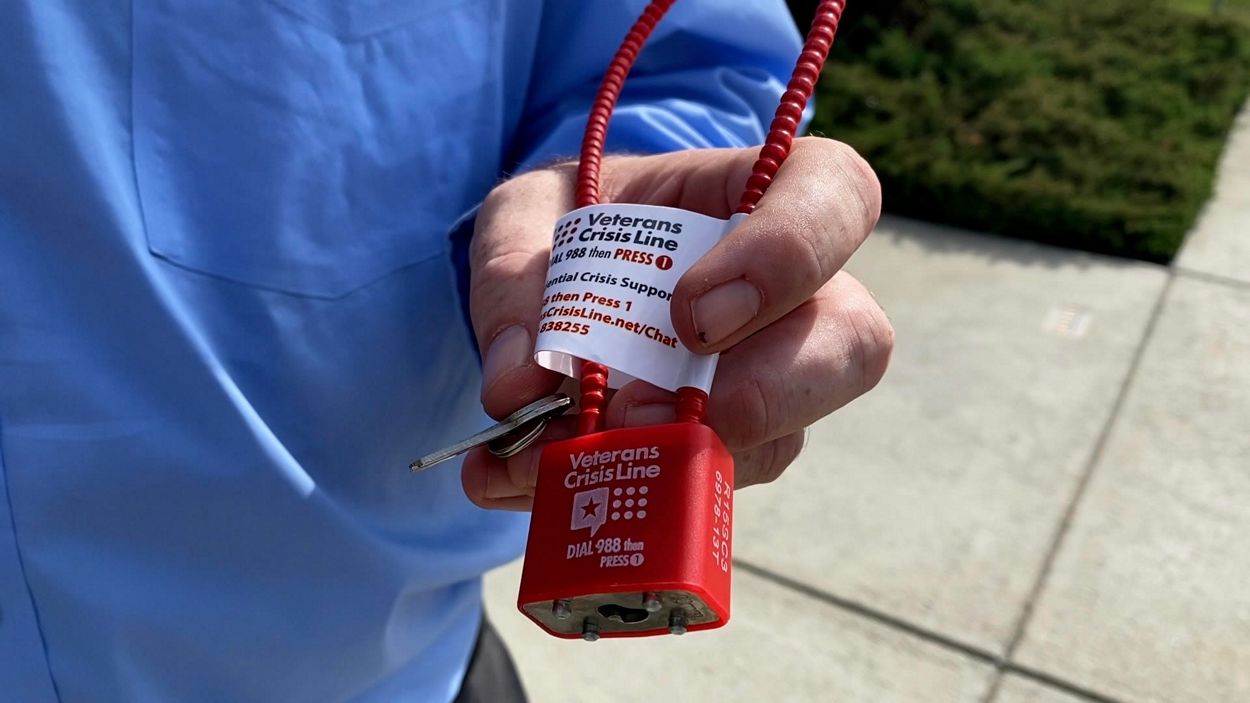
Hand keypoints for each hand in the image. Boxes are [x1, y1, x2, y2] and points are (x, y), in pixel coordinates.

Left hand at [462, 138, 891, 509]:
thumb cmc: (563, 223)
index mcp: (755, 196)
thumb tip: (519, 388)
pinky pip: (712, 485)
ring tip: (572, 457)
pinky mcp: (732, 447)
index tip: (694, 314)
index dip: (788, 255)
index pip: (834, 196)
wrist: (552, 279)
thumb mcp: (520, 218)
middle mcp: (792, 293)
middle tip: (643, 414)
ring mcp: (771, 379)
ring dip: (683, 461)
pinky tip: (542, 484)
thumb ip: (511, 276)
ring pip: (789, 435)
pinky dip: (626, 493)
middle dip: (761, 392)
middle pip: (853, 342)